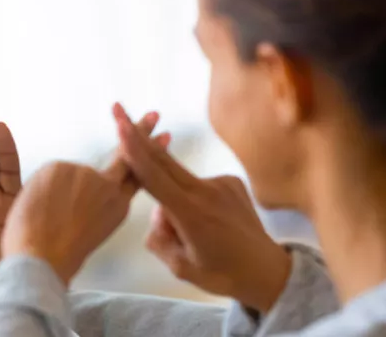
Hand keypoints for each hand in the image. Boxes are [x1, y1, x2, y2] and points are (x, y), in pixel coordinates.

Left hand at [2, 112, 163, 283]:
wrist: (42, 259)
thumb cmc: (58, 256)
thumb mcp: (89, 231)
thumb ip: (92, 206)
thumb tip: (78, 191)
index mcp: (117, 207)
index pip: (136, 174)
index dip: (148, 155)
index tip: (162, 136)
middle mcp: (108, 187)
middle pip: (125, 155)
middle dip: (140, 133)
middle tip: (153, 115)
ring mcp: (86, 174)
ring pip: (67, 174)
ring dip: (55, 191)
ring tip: (45, 216)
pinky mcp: (62, 166)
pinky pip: (47, 174)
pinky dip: (40, 189)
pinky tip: (38, 207)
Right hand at [113, 104, 291, 313]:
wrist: (268, 272)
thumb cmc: (222, 274)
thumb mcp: (180, 267)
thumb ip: (159, 237)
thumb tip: (158, 212)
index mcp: (191, 214)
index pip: (155, 177)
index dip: (134, 150)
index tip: (121, 126)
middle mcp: (207, 192)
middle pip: (162, 160)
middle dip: (138, 136)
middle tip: (118, 110)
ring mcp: (222, 184)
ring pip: (179, 181)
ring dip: (172, 196)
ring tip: (195, 234)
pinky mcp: (233, 182)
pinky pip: (198, 186)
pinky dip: (192, 199)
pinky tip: (210, 223)